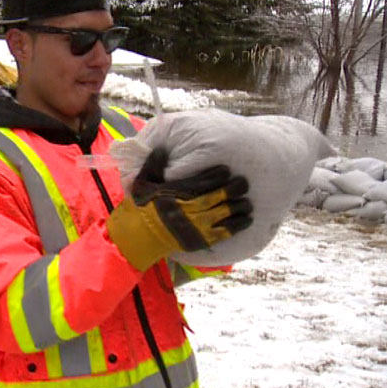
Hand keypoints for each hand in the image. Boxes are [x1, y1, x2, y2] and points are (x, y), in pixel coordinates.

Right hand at [107, 148, 252, 270]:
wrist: (139, 239)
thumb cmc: (141, 209)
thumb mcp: (141, 184)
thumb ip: (153, 165)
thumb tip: (161, 148)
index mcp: (179, 192)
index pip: (208, 179)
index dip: (221, 173)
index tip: (226, 170)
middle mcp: (193, 208)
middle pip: (224, 194)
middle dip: (237, 187)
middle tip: (243, 182)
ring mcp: (200, 225)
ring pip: (230, 212)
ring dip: (242, 205)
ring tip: (246, 201)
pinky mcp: (203, 239)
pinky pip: (228, 231)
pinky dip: (240, 224)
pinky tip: (247, 218)